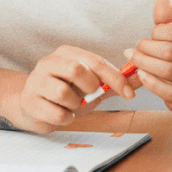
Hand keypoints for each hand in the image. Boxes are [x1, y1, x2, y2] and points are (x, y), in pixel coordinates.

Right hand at [17, 44, 134, 130]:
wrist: (32, 105)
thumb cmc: (66, 93)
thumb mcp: (91, 86)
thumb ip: (114, 83)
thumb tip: (141, 78)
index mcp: (66, 53)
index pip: (95, 61)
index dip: (115, 78)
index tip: (129, 94)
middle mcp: (48, 62)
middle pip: (76, 70)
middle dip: (89, 88)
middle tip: (88, 95)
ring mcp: (36, 81)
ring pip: (64, 93)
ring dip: (75, 105)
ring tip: (71, 105)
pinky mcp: (29, 101)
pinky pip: (56, 113)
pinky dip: (66, 118)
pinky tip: (63, 114)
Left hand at [127, 0, 171, 114]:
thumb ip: (169, 21)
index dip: (158, 32)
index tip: (151, 36)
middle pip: (170, 51)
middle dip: (147, 48)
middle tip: (136, 48)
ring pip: (168, 71)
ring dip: (144, 63)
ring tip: (134, 59)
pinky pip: (167, 90)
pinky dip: (150, 81)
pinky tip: (142, 74)